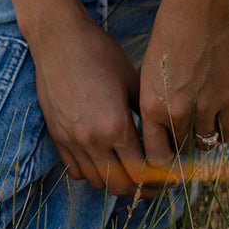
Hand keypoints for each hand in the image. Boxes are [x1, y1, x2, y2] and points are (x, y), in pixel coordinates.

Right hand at [29, 6, 150, 197]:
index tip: (172, 179)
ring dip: (117, 184)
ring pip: (97, 182)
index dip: (160, 179)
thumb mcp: (133, 80)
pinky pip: (75, 170)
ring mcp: (71, 141)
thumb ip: (147, 114)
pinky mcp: (57, 136)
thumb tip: (163, 136)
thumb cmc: (100, 52)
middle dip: (141, 190)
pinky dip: (92, 174)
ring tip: (132, 176)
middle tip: (156, 184)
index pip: (142, 171)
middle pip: (120, 185)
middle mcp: (92, 140)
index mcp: (115, 126)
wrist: (58, 38)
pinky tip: (105, 163)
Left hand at [138, 0, 228, 168]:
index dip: (160, 160)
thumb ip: (155, 105)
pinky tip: (217, 120)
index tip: (165, 156)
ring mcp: (205, 107)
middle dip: (181, 147)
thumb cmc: (168, 34)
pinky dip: (221, 131)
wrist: (197, 8)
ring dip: (202, 139)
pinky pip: (225, 133)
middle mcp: (177, 112)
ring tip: (200, 125)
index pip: (155, 157)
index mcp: (151, 106)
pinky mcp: (228, 98)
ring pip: (204, 144)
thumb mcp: (150, 73)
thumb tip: (160, 132)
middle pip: (181, 150)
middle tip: (183, 137)